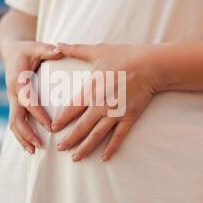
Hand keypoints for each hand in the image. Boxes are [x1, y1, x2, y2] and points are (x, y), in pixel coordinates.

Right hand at [3, 41, 62, 153]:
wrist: (10, 52)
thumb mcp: (35, 46)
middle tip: (40, 145)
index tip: (50, 125)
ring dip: (22, 138)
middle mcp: (12, 93)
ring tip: (34, 151)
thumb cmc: (26, 50)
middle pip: (16, 118)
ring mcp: (12, 100)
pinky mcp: (14, 104)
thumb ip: (47, 49)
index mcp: (18, 80)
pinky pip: (16, 122)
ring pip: (13, 124)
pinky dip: (21, 136)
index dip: (38, 114)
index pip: (27, 101)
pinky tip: (30, 146)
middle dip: (27, 133)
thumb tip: (60, 50)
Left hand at [52, 43, 161, 161]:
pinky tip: (104, 158)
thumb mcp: (97, 51)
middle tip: (60, 149)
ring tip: (76, 158)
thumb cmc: (124, 56)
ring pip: (96, 135)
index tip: (52, 129)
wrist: (150, 65)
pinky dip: (111, 148)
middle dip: (69, 140)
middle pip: (80, 127)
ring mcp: (115, 114)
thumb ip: (76, 50)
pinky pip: (118, 137)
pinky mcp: (129, 117)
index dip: (61, 121)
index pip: (70, 110)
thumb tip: (58, 44)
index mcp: (91, 91)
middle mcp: (100, 106)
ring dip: (85, 148)